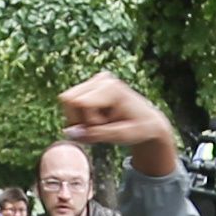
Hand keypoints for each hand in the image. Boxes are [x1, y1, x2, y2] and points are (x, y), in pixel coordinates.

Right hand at [57, 73, 178, 176]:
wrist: (148, 121)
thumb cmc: (138, 129)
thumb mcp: (120, 137)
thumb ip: (94, 135)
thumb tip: (68, 132)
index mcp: (111, 87)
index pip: (79, 103)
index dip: (87, 121)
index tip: (106, 126)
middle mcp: (102, 79)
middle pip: (68, 100)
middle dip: (80, 119)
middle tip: (102, 126)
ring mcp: (95, 80)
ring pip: (67, 101)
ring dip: (80, 119)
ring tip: (102, 122)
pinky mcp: (90, 86)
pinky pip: (70, 103)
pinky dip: (81, 116)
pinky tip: (99, 118)